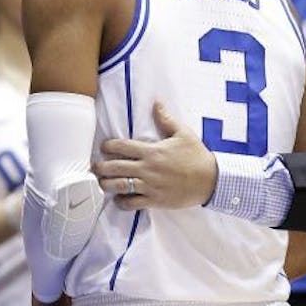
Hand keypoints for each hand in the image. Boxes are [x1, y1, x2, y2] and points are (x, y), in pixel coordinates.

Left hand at [91, 102, 217, 211]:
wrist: (210, 180)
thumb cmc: (196, 156)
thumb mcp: (182, 133)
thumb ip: (166, 119)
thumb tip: (156, 102)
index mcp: (152, 151)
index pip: (121, 147)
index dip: (108, 146)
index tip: (103, 147)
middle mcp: (147, 169)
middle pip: (115, 168)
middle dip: (100, 167)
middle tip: (94, 166)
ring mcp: (150, 186)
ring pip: (120, 186)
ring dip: (106, 185)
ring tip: (101, 182)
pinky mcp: (155, 200)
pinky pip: (133, 203)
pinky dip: (122, 202)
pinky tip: (118, 199)